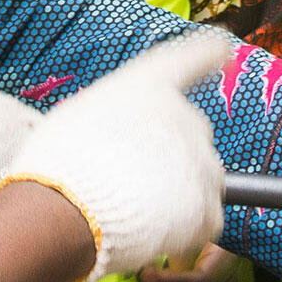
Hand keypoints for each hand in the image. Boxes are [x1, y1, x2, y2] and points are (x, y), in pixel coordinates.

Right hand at [0, 34, 228, 281]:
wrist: (64, 211)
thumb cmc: (58, 161)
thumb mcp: (79, 114)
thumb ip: (116, 116)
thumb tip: (126, 140)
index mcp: (151, 86)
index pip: (191, 57)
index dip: (209, 51)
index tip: (223, 46)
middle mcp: (184, 116)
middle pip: (190, 134)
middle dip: (169, 155)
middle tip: (130, 180)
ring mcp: (201, 164)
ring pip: (199, 179)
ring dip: (177, 194)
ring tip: (134, 211)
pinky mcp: (208, 209)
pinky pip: (205, 220)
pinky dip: (184, 231)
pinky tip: (152, 234)